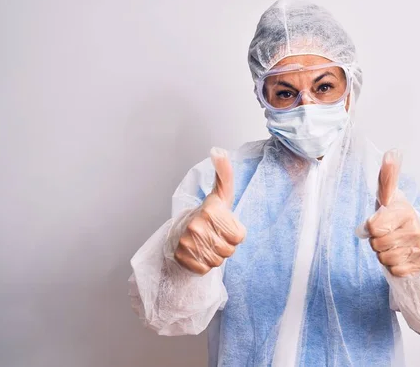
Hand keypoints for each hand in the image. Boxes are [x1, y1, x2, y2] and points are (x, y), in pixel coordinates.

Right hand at [174, 148, 245, 274]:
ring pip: (218, 261)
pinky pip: (205, 269)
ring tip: (206, 243)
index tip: (223, 226)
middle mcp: (198, 226)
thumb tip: (219, 150)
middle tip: (214, 235)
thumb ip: (225, 172)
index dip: (234, 233)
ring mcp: (188, 243)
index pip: (239, 237)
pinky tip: (198, 252)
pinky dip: (203, 264)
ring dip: (215, 255)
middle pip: (229, 250)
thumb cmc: (207, 213)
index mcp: (211, 210)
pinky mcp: (182, 258)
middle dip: (225, 245)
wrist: (180, 230)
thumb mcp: (221, 193)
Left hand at [356, 150, 419, 276]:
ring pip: (385, 259)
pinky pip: (395, 271)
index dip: (371, 228)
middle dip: (377, 242)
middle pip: (377, 245)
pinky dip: (393, 266)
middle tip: (386, 235)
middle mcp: (417, 229)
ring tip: (392, 245)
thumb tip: (392, 152)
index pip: (374, 227)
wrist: (417, 237)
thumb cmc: (396, 215)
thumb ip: (387, 176)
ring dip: (384, 255)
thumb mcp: (389, 196)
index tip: (378, 223)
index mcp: (406, 211)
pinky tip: (399, 256)